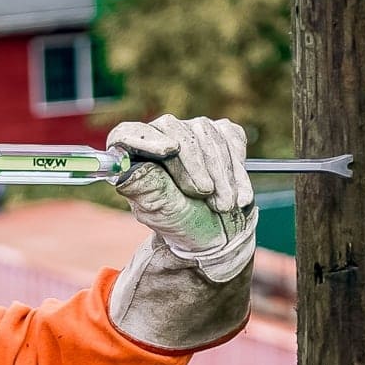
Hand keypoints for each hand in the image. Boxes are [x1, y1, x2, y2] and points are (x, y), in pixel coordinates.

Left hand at [107, 114, 254, 279]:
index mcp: (135, 157)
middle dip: (194, 165)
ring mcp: (192, 131)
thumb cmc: (183, 224)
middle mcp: (161, 137)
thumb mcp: (162, 213)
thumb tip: (125, 170)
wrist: (218, 234)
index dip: (146, 139)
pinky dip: (237, 169)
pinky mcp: (222, 133)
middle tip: (206, 195)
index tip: (169, 150)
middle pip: (174, 130)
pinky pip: (231, 139)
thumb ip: (147, 189)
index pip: (127, 134)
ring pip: (207, 135)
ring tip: (224, 205)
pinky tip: (239, 194)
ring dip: (220, 174)